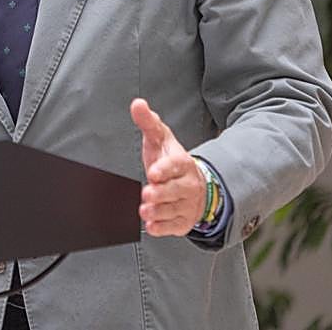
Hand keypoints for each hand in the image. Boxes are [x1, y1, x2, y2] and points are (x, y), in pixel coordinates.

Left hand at [130, 98, 205, 236]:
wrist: (193, 184)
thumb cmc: (171, 160)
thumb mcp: (159, 138)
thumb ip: (147, 122)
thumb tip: (138, 104)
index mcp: (182, 163)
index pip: (175, 166)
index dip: (164, 170)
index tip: (153, 173)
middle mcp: (187, 184)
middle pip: (176, 190)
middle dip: (161, 193)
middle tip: (148, 194)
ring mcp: (187, 204)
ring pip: (173, 210)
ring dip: (159, 212)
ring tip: (146, 211)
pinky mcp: (183, 221)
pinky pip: (174, 227)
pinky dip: (163, 228)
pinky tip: (152, 225)